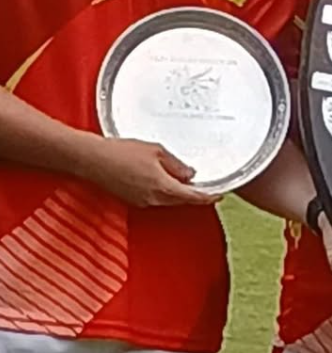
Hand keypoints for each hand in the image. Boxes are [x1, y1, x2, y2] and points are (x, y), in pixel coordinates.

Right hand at [80, 137, 216, 206]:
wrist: (91, 159)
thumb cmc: (120, 152)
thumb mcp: (155, 151)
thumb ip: (176, 164)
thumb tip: (190, 174)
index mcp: (162, 187)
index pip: (192, 197)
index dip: (208, 197)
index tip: (219, 194)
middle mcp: (153, 199)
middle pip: (181, 201)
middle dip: (194, 195)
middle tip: (206, 187)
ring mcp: (142, 201)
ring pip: (168, 200)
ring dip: (179, 194)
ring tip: (186, 182)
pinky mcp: (132, 199)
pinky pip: (155, 198)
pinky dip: (164, 192)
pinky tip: (163, 180)